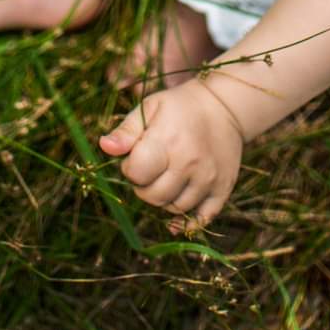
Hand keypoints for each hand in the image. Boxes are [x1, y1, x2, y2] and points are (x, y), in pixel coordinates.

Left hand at [98, 77, 243, 226]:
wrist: (224, 106)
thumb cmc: (180, 106)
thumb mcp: (151, 107)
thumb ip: (126, 130)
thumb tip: (104, 147)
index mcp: (167, 141)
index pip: (136, 173)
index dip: (130, 168)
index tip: (136, 157)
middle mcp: (189, 163)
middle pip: (154, 196)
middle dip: (144, 187)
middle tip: (149, 170)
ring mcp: (208, 178)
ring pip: (175, 208)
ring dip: (164, 199)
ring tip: (165, 179)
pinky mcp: (223, 189)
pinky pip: (202, 219)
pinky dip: (187, 223)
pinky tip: (177, 219)